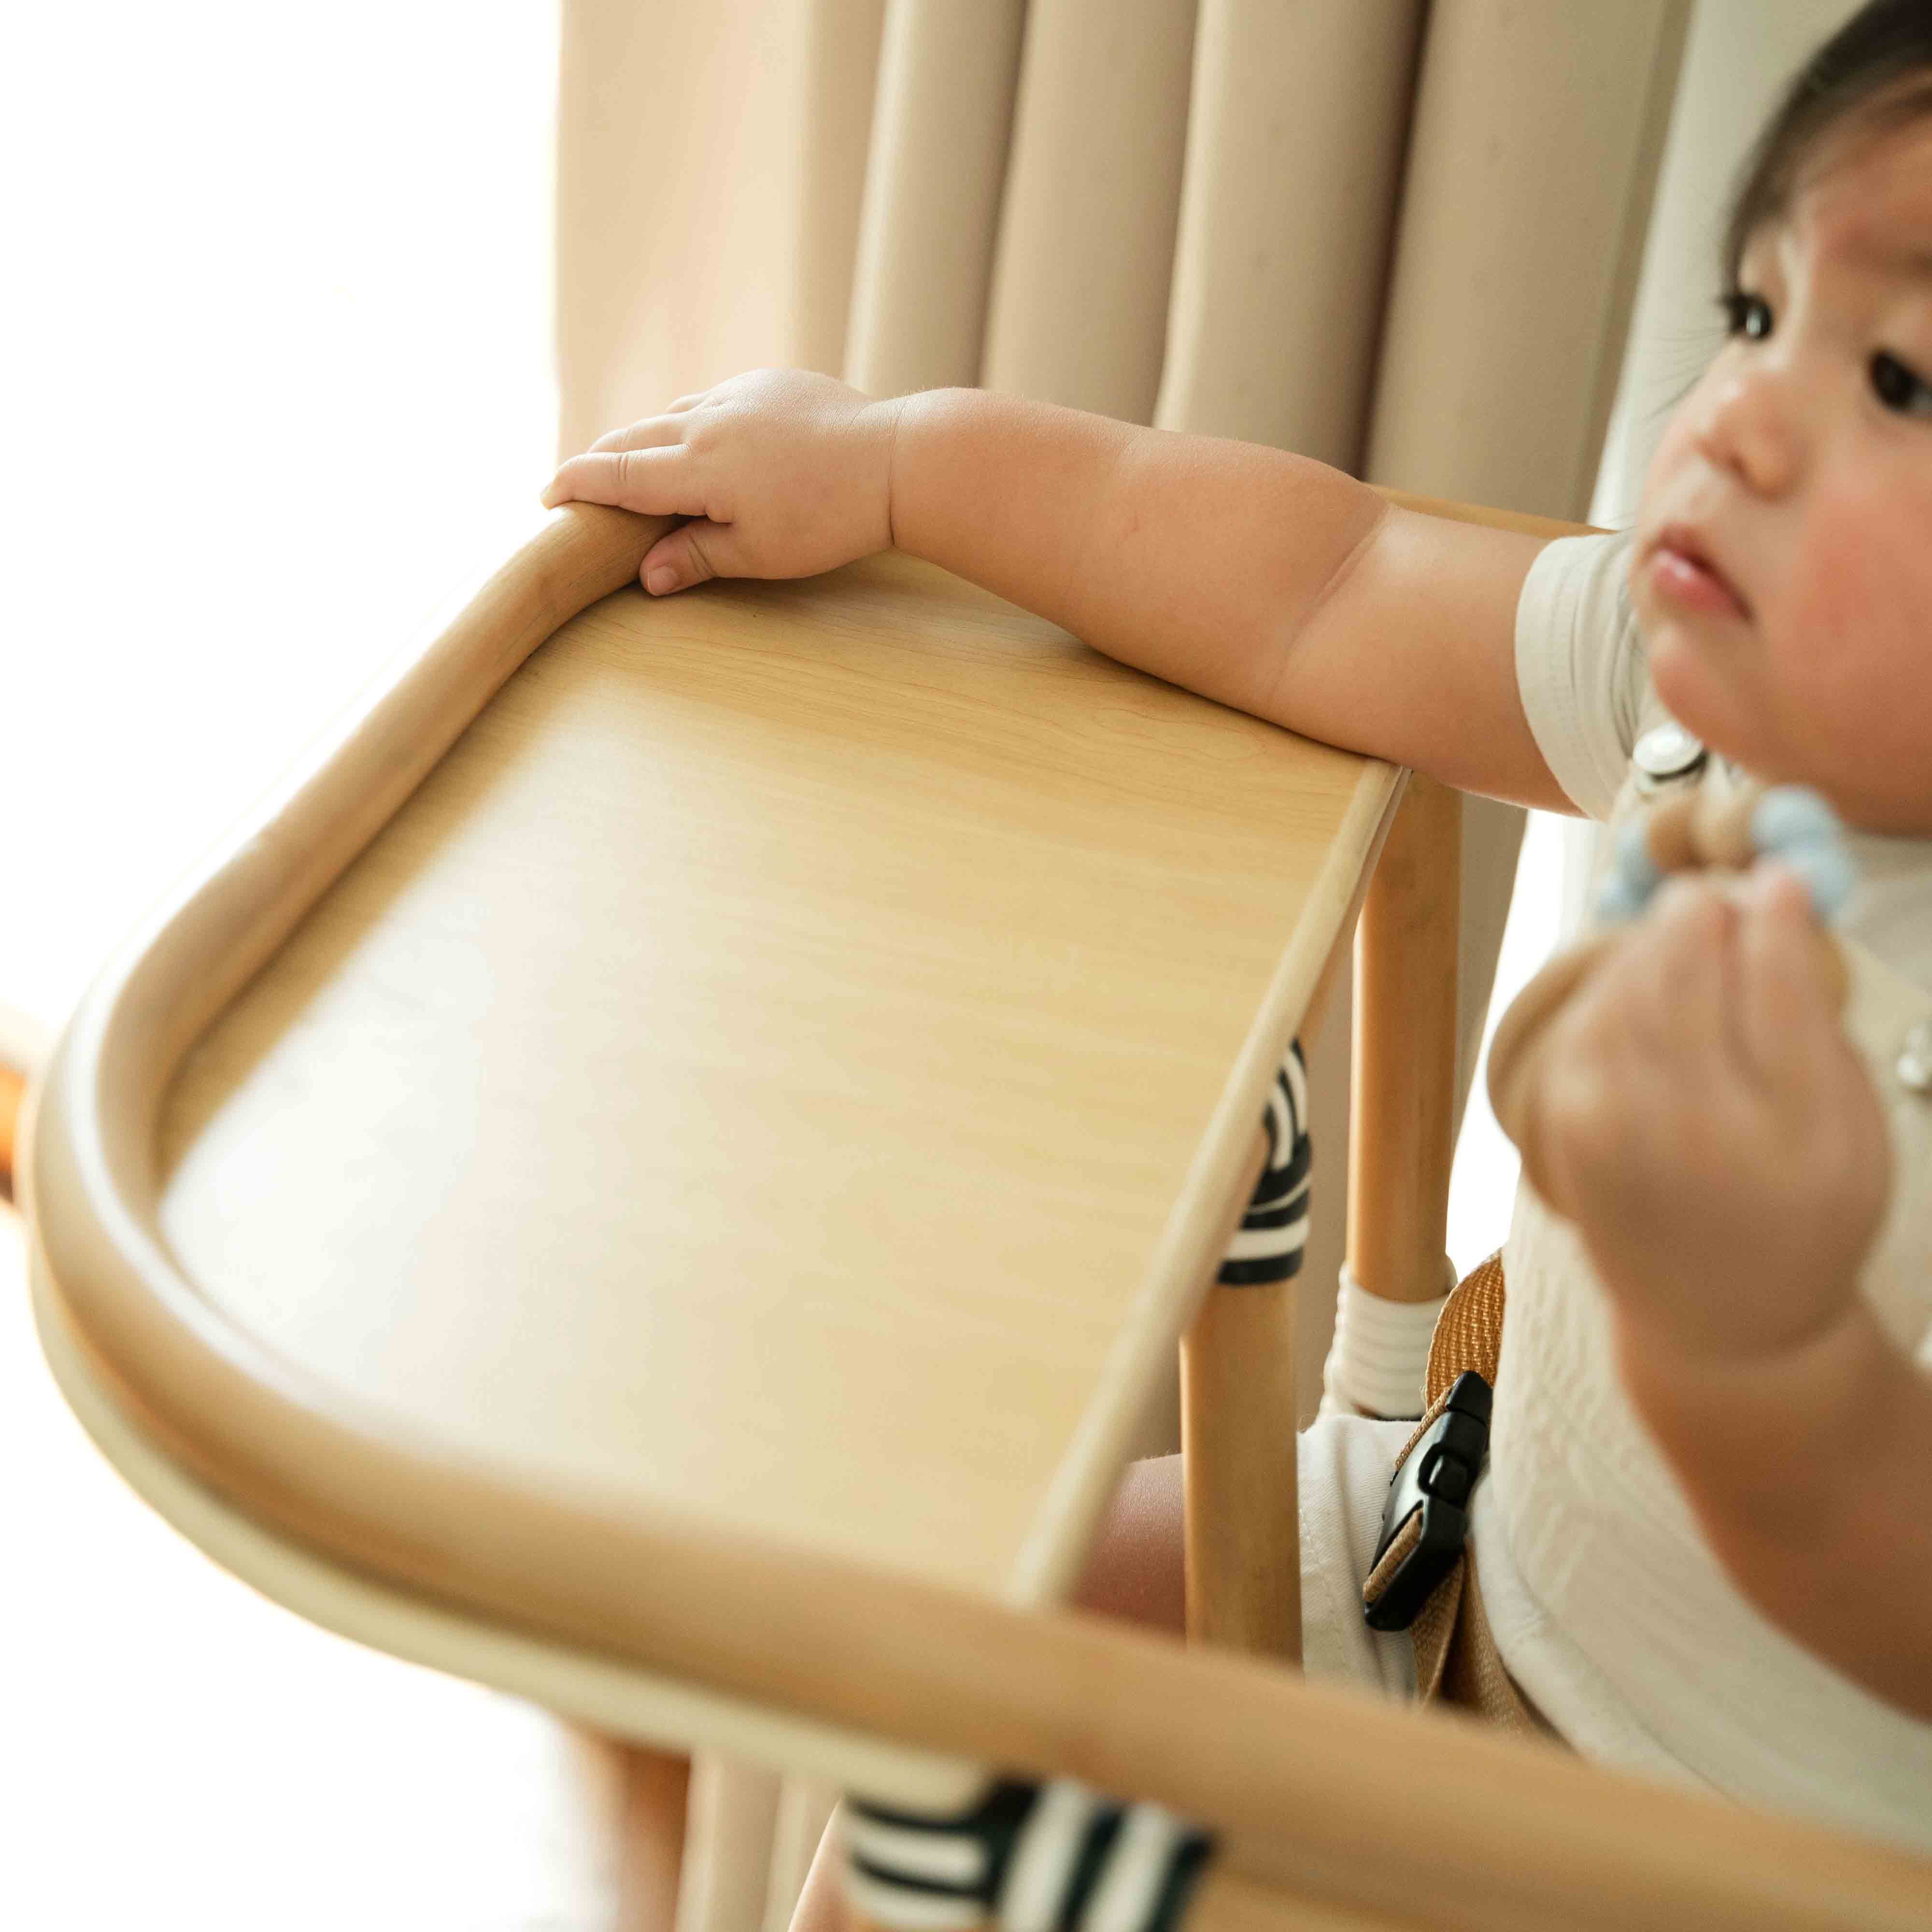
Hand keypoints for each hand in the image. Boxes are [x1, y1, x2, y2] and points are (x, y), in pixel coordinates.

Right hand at [542, 369, 901, 594]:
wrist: (894, 461)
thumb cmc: (829, 519)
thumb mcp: (760, 553)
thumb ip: (698, 557)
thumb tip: (647, 575)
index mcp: (699, 466)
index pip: (616, 473)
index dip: (576, 484)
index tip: (548, 496)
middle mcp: (708, 420)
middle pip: (634, 437)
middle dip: (601, 460)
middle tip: (580, 482)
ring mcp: (739, 394)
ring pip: (672, 413)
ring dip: (647, 438)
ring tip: (637, 463)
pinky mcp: (769, 382)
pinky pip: (713, 399)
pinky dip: (693, 421)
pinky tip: (703, 440)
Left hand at [1516, 863, 1890, 1363]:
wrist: (1723, 1319)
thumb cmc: (1804, 1210)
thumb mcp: (1848, 1123)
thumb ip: (1813, 1011)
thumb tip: (1775, 893)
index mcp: (1789, 1131)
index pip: (1774, 985)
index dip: (1774, 914)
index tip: (1778, 879)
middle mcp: (1692, 1129)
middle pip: (1683, 972)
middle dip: (1702, 917)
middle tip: (1723, 900)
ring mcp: (1612, 1127)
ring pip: (1625, 984)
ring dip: (1653, 945)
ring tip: (1690, 940)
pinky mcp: (1564, 1121)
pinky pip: (1585, 1016)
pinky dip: (1614, 988)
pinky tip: (1646, 990)